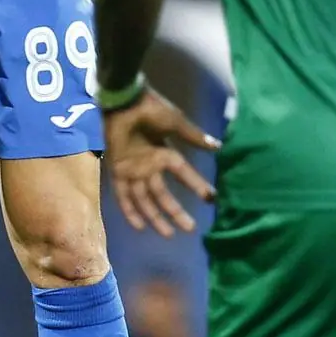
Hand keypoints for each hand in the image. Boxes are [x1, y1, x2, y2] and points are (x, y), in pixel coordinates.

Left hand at [104, 86, 220, 237]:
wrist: (123, 102)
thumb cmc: (150, 109)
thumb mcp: (175, 123)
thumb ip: (193, 137)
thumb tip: (218, 146)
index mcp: (165, 153)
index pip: (183, 174)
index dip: (196, 186)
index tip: (211, 199)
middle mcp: (149, 165)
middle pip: (163, 194)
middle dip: (175, 211)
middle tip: (191, 228)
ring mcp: (133, 170)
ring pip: (144, 199)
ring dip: (155, 216)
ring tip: (168, 234)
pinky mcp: (117, 170)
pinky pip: (123, 195)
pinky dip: (130, 210)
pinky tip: (139, 226)